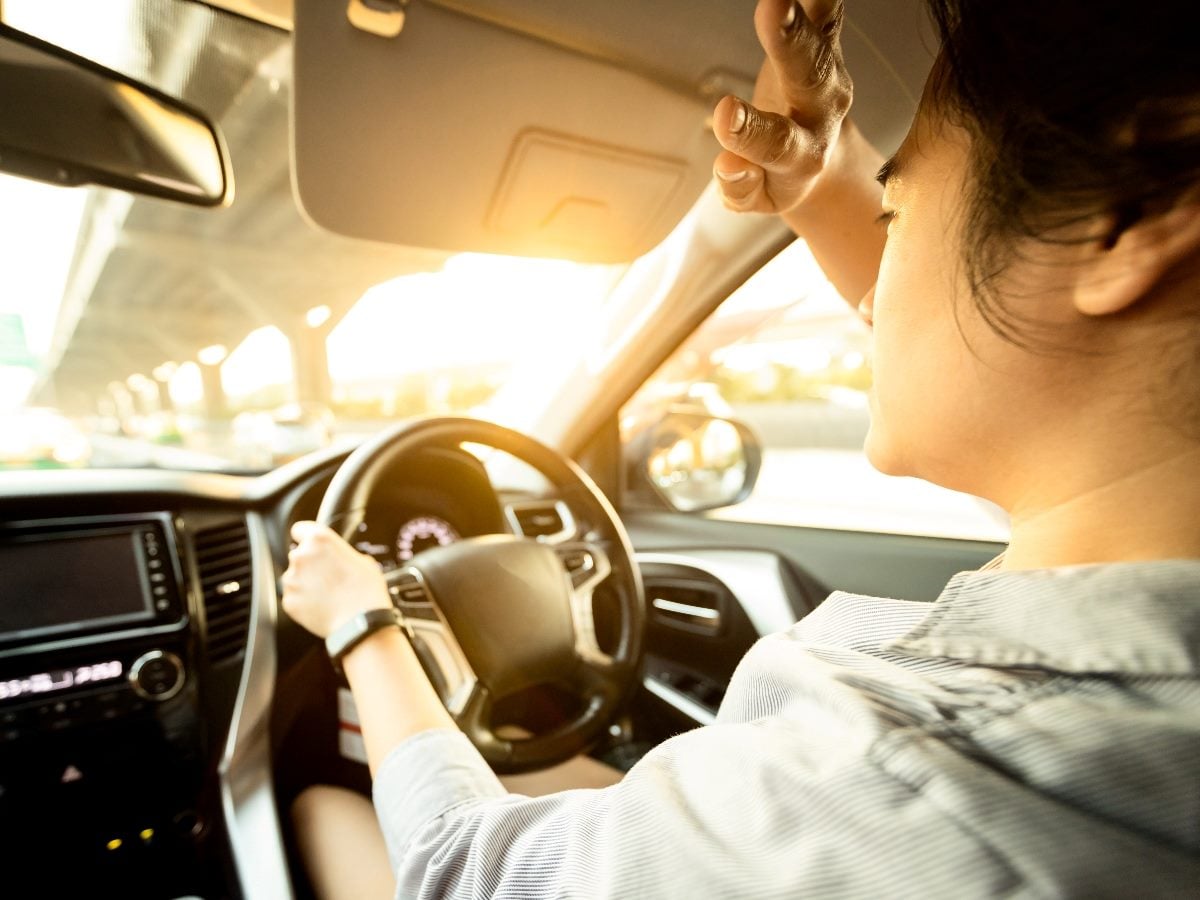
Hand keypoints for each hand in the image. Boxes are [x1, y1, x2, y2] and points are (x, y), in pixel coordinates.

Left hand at [281, 521, 390, 638]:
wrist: (360, 622)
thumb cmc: (366, 591)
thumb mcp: (363, 561)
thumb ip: (342, 554)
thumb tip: (338, 559)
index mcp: (319, 540)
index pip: (300, 529)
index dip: (306, 537)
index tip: (310, 544)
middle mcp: (301, 556)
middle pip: (298, 555)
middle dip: (310, 564)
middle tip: (328, 576)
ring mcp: (292, 579)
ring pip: (295, 577)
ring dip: (306, 583)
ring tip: (326, 594)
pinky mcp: (288, 600)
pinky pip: (294, 597)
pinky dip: (303, 601)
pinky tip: (321, 605)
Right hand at [713, 0, 852, 214]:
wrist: (820, 161)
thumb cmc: (778, 178)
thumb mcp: (756, 199)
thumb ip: (739, 189)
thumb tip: (728, 164)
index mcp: (803, 155)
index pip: (776, 142)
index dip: (750, 130)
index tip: (726, 111)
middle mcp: (822, 110)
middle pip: (810, 75)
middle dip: (791, 41)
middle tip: (773, 7)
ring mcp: (828, 74)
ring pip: (822, 34)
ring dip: (806, 5)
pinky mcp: (826, 45)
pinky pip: (825, 11)